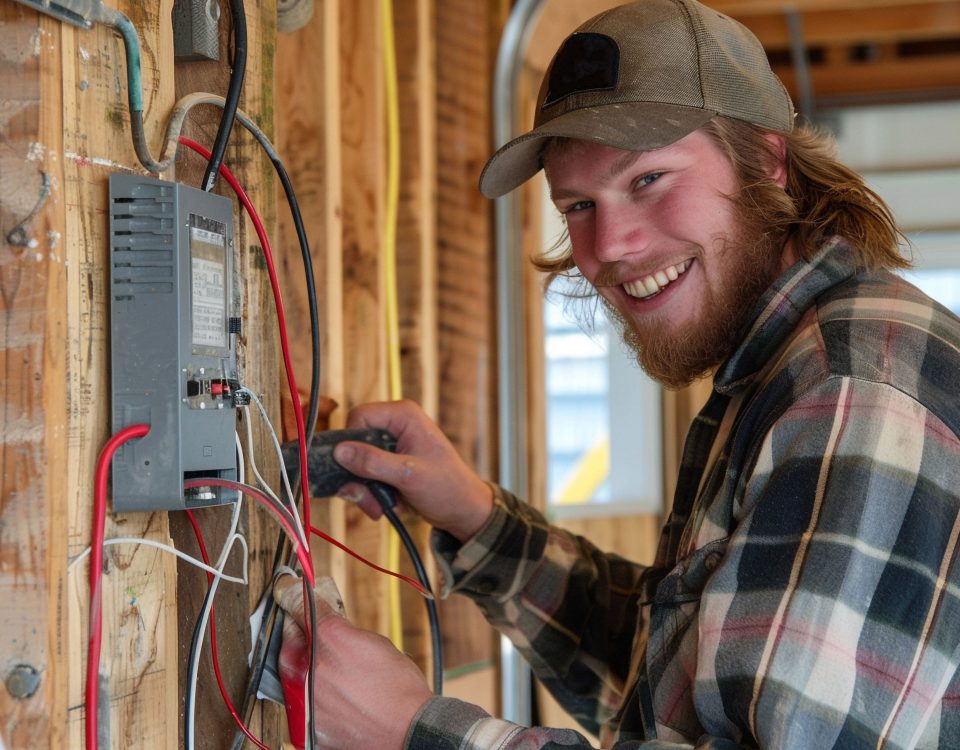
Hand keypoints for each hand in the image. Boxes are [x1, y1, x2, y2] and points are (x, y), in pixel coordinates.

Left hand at [276, 575, 431, 749]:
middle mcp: (311, 669)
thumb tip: (329, 625)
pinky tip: (332, 695)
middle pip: (289, 641)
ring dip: (303, 667)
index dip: (298, 598)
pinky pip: (299, 702)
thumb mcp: (375, 643)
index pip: (303, 609)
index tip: (293, 594)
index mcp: (331, 640)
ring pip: (291, 675)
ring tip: (327, 670)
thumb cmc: (399, 689)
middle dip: (297, 634)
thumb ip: (344, 631)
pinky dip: (310, 696)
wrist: (407, 731)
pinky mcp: (305, 726)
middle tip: (306, 632)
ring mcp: (305, 700)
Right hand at [332, 399, 493, 541]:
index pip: (359, 417)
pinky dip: (370, 493)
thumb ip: (373, 462)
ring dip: (364, 489)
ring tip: (380, 506)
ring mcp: (392, 446)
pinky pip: (365, 475)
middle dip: (357, 475)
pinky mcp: (389, 464)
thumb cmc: (448, 487)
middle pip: (354, 443)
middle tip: (366, 498)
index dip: (350, 442)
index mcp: (403, 416)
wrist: (463, 510)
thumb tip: (341, 451)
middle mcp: (395, 426)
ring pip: (356, 463)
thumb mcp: (408, 475)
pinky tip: (386, 504)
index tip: (352, 469)